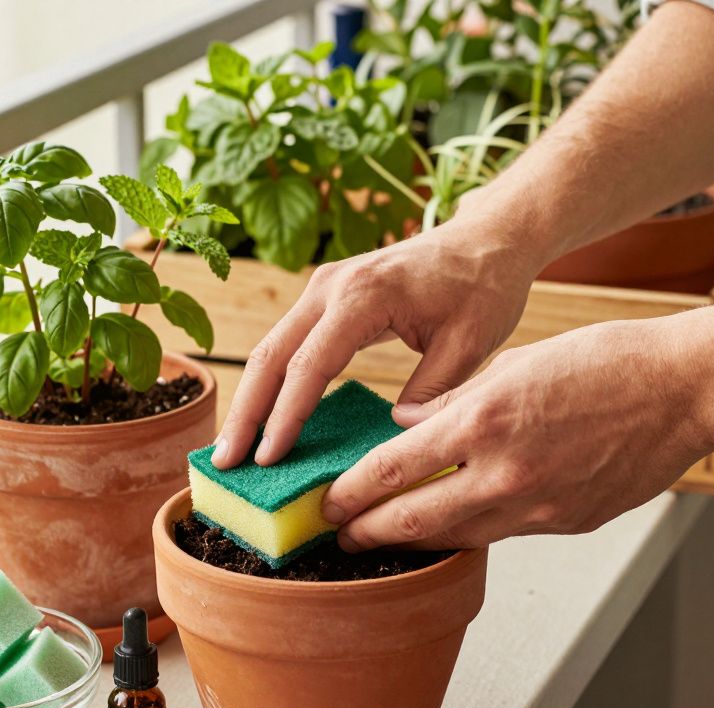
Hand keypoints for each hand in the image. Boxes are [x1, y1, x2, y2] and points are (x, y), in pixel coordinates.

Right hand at [211, 217, 544, 468]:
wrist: (487, 238)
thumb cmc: (482, 287)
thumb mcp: (468, 345)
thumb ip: (428, 392)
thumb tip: (390, 438)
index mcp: (364, 296)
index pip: (310, 365)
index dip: (285, 416)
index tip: (269, 459)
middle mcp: (331, 286)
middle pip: (270, 355)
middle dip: (246, 412)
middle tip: (226, 463)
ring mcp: (323, 287)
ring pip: (271, 348)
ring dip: (251, 399)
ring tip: (232, 450)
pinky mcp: (326, 295)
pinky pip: (289, 342)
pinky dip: (271, 382)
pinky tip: (263, 418)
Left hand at [322, 319, 713, 550]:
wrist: (683, 389)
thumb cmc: (603, 361)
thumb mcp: (512, 364)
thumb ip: (452, 402)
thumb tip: (406, 425)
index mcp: (481, 421)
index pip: (390, 470)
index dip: (349, 494)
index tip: (325, 503)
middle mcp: (503, 472)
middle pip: (412, 519)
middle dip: (368, 532)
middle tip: (341, 536)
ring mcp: (537, 506)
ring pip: (456, 535)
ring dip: (416, 538)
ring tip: (387, 535)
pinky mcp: (566, 523)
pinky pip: (502, 534)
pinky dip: (471, 529)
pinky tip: (455, 523)